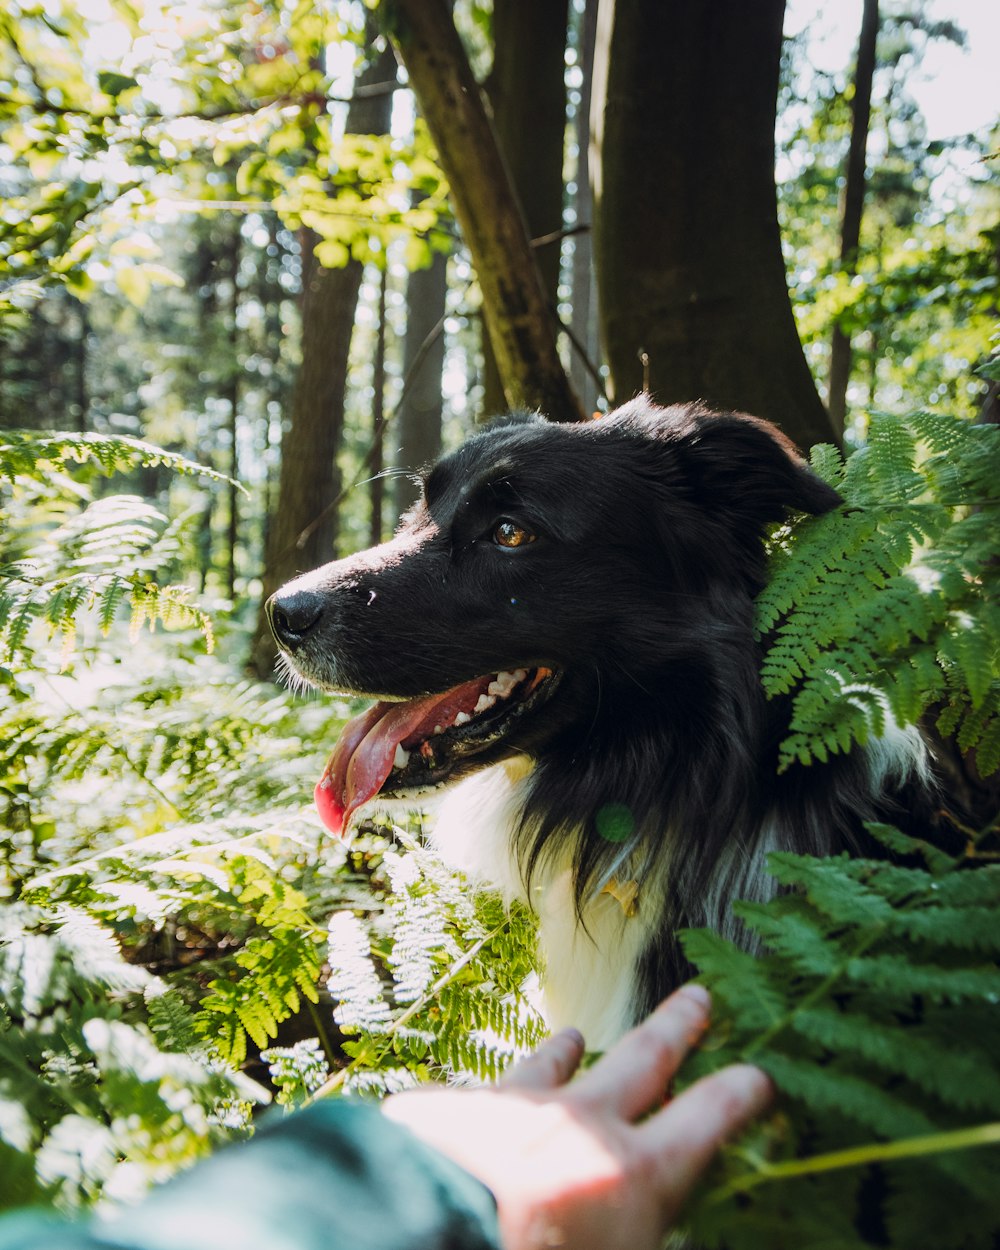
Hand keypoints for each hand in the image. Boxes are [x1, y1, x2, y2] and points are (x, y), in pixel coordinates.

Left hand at [382, 983, 771, 1249]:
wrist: (419, 1238)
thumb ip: (638, 1232)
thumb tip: (645, 1221)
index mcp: (631, 1176)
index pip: (705, 1124)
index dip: (737, 1097)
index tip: (757, 1075)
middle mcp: (580, 1126)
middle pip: (642, 1061)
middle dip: (676, 1028)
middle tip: (697, 997)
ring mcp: (515, 1109)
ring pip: (551, 1067)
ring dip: (567, 1052)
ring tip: (572, 1037)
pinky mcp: (453, 1112)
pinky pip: (480, 1096)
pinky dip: (490, 1096)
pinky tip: (476, 1100)